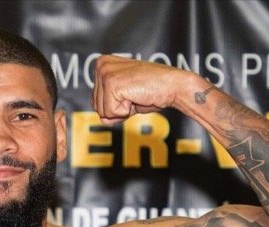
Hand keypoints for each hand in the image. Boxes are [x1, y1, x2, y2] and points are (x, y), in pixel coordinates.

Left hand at [91, 55, 206, 124]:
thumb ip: (110, 108)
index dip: (115, 105)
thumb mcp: (126, 100)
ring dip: (121, 109)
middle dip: (117, 108)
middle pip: (96, 106)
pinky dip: (125, 112)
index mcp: (103, 64)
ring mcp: (105, 73)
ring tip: (136, 94)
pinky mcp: (111, 83)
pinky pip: (110, 113)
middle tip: (135, 94)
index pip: (96, 101)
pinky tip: (136, 96)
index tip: (132, 93)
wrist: (172, 86)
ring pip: (102, 111)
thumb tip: (102, 119)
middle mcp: (101, 65)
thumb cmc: (152, 90)